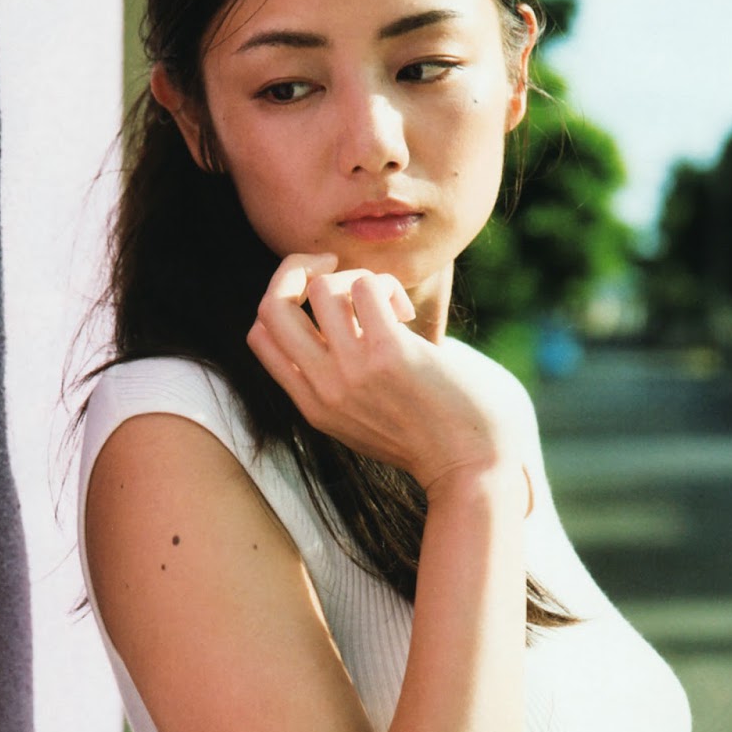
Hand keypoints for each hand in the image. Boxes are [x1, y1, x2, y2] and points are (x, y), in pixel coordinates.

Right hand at [246, 254, 516, 491]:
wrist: (472, 467)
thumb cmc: (428, 439)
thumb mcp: (362, 421)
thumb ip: (337, 384)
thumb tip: (331, 325)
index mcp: (313, 405)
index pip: (259, 336)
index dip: (280, 301)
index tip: (313, 295)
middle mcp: (324, 387)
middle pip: (271, 306)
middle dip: (295, 268)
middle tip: (330, 264)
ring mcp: (353, 370)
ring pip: (323, 288)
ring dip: (357, 278)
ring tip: (388, 304)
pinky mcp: (389, 352)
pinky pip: (367, 286)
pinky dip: (385, 286)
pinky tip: (405, 313)